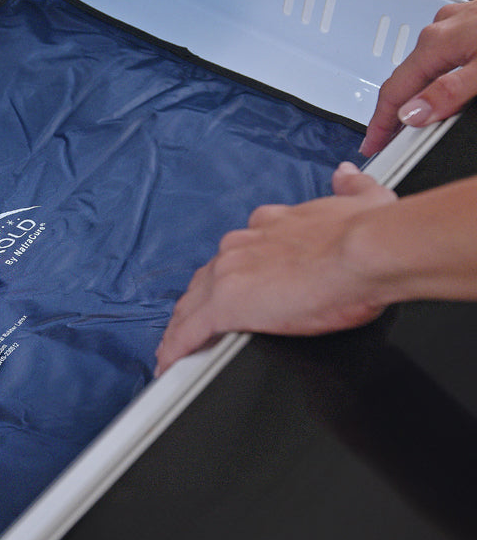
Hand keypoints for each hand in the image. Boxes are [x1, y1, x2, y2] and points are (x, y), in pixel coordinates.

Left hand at [154, 164, 396, 374]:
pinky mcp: (224, 306)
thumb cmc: (367, 235)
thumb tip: (346, 176)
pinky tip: (171, 364)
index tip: (230, 286)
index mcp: (270, 226)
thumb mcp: (364, 200)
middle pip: (206, 280)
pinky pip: (190, 333)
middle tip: (192, 326)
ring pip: (191, 305)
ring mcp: (228, 275)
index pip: (235, 254)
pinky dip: (177, 349)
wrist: (366, 252)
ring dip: (183, 326)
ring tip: (177, 349)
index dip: (227, 273)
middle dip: (198, 302)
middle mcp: (242, 246)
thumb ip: (350, 189)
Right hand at [362, 0, 476, 155]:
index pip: (394, 91)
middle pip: (407, 77)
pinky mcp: (476, 22)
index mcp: (439, 42)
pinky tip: (449, 86)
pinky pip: (446, 54)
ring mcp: (460, 22)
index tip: (373, 146)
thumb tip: (413, 115)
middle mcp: (443, 28)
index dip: (380, 124)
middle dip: (396, 111)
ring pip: (426, 65)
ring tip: (417, 120)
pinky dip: (438, 76)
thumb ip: (450, 93)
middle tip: (390, 141)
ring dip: (418, 93)